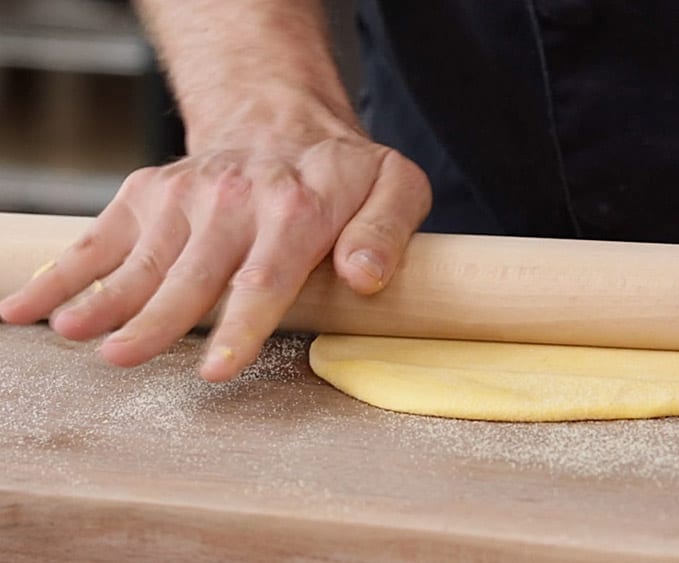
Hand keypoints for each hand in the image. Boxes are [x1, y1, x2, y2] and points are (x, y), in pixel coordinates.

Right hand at [0, 113, 430, 381]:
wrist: (282, 123)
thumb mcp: (396, 187)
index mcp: (298, 207)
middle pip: (192, 272)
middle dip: (158, 318)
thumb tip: (365, 276)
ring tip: (73, 333)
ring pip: (141, 257)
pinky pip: (102, 236)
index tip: (215, 369)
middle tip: (124, 357)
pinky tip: (28, 306)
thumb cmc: (343, 174)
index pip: (265, 275)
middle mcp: (235, 200)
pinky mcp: (149, 196)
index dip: (239, 325)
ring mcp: (185, 197)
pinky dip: (63, 271)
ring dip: (104, 296)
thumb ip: (387, 230)